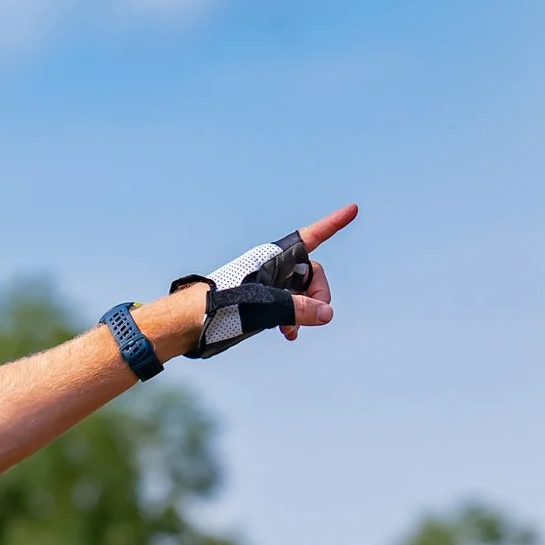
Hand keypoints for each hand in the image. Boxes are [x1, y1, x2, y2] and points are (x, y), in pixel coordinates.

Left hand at [172, 203, 357, 357]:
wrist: (191, 321)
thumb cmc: (224, 306)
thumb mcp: (266, 306)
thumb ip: (300, 308)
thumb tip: (327, 314)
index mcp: (275, 256)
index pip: (312, 237)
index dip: (333, 224)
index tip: (353, 209)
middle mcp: (274, 267)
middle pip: (313, 274)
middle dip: (319, 295)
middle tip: (313, 317)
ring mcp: (269, 285)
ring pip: (301, 294)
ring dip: (305, 312)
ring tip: (292, 331)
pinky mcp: (261, 302)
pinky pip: (288, 307)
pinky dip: (293, 320)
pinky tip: (289, 335)